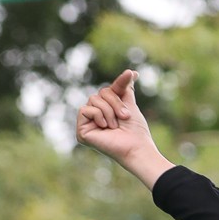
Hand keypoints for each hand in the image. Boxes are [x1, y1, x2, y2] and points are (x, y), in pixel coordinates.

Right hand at [76, 68, 173, 186]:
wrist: (136, 147)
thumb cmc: (136, 131)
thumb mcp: (130, 104)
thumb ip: (125, 89)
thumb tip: (132, 72)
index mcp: (106, 110)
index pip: (109, 90)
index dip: (120, 83)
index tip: (132, 74)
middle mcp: (96, 116)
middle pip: (100, 93)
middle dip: (115, 102)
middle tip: (124, 117)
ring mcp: (88, 124)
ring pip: (92, 99)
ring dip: (108, 111)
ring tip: (114, 126)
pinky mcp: (82, 131)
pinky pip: (84, 110)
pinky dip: (97, 116)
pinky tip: (104, 128)